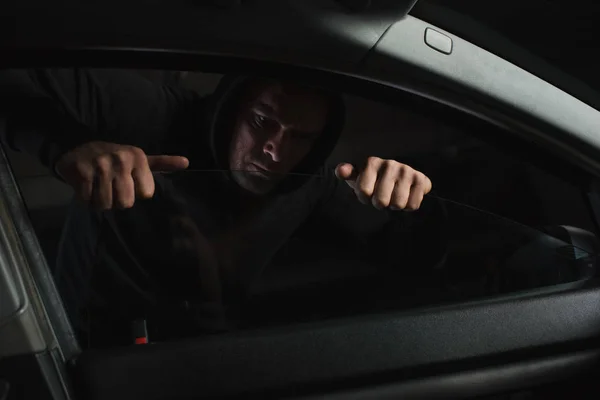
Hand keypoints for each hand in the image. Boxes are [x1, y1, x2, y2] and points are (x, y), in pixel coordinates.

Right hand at [55, 141, 188, 209]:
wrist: (78, 144)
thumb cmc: (114, 157)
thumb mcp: (140, 158)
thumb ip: (162, 162)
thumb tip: (187, 162)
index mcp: (138, 157)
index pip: (146, 194)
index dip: (135, 194)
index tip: (127, 183)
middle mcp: (121, 159)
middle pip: (126, 202)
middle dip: (117, 201)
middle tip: (110, 188)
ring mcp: (100, 165)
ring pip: (106, 204)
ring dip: (100, 202)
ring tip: (98, 188)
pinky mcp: (81, 171)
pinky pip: (88, 201)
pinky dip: (86, 200)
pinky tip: (86, 187)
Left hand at [335, 157, 431, 210]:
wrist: (399, 178)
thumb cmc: (373, 181)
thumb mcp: (357, 177)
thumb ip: (347, 174)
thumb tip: (340, 170)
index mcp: (372, 162)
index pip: (363, 191)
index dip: (365, 199)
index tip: (368, 194)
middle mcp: (390, 164)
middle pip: (381, 201)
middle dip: (380, 204)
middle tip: (382, 197)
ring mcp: (407, 171)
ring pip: (397, 204)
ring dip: (394, 206)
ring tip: (393, 197)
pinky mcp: (421, 179)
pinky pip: (412, 205)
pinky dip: (408, 206)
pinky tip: (406, 196)